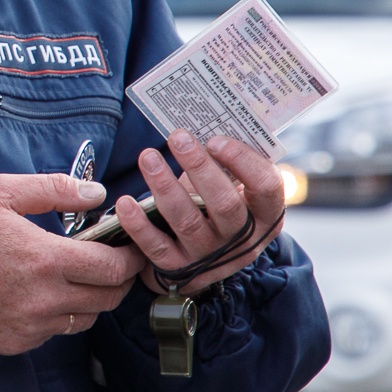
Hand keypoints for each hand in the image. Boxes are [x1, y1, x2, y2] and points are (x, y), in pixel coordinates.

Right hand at [0, 173, 146, 355]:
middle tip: (114, 262)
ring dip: (92, 298)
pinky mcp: (17, 342)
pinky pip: (55, 331)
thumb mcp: (0, 192)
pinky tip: (43, 293)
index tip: (130, 247)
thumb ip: (54, 188)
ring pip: (86, 318)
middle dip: (120, 279)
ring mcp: (30, 325)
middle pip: (109, 298)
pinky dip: (60, 313)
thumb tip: (96, 193)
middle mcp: (43, 298)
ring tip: (79, 276)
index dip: (129, 257)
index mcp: (44, 258)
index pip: (111, 267)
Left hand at [118, 130, 285, 297]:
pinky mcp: (179, 269)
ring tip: (148, 157)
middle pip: (225, 204)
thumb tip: (200, 123)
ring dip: (165, 186)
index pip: (267, 188)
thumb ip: (227, 163)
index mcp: (265, 215)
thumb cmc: (216, 205)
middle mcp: (242, 240)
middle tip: (178, 137)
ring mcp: (210, 257)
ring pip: (187, 221)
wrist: (202, 256)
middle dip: (199, 167)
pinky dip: (139, 225)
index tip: (215, 139)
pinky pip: (157, 247)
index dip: (244, 162)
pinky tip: (125, 202)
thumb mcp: (233, 187)